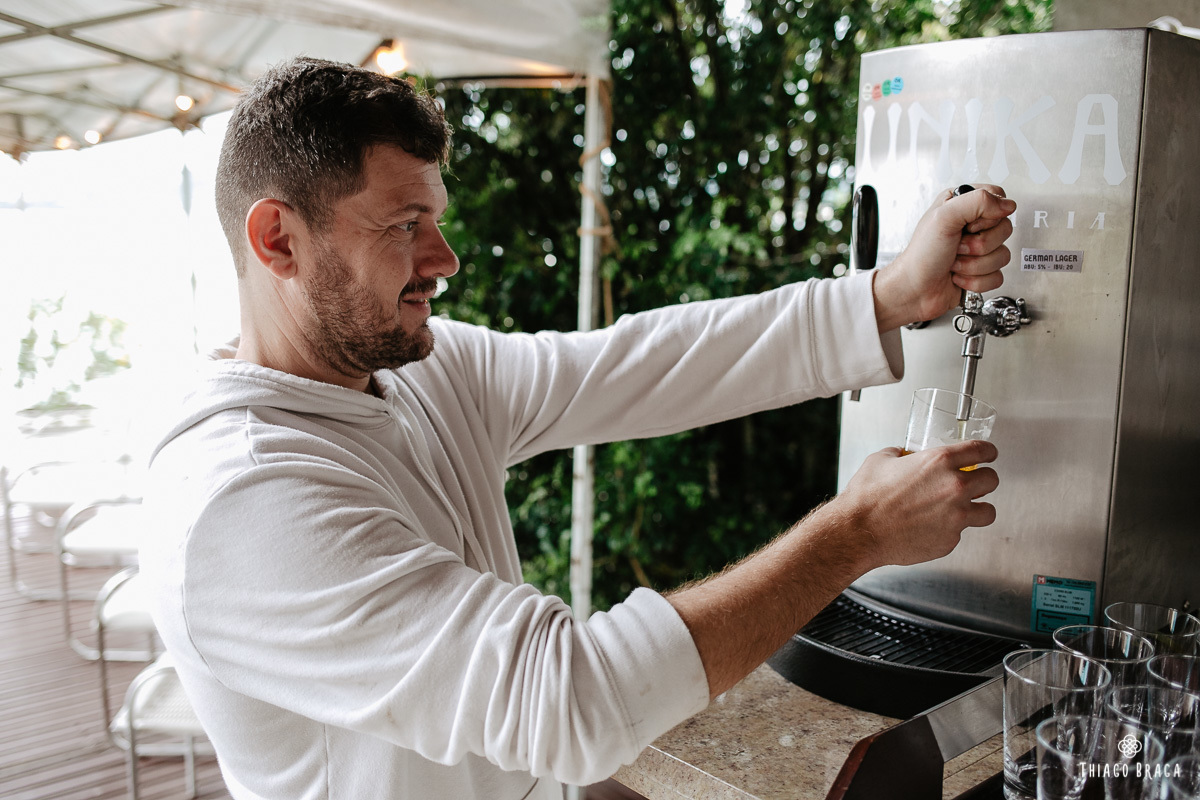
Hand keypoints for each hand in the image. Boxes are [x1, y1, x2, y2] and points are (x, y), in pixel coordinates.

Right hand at [834, 440, 998, 569]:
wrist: (859, 531)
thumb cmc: (867, 497)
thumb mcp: (881, 461)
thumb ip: (901, 454)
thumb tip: (904, 455)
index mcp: (940, 461)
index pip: (982, 450)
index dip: (988, 452)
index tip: (988, 455)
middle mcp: (954, 487)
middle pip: (992, 480)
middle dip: (984, 480)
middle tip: (974, 484)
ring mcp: (956, 516)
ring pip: (988, 511)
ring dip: (978, 509)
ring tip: (962, 510)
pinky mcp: (950, 540)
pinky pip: (961, 533)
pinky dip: (950, 530)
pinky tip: (931, 527)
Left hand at [872, 186, 1016, 330]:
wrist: (914, 291)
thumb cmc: (921, 256)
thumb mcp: (944, 217)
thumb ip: (977, 202)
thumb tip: (1007, 204)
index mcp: (962, 205)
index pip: (998, 199)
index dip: (988, 216)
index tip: (969, 225)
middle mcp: (971, 226)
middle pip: (1004, 229)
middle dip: (978, 244)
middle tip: (957, 246)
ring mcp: (977, 250)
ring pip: (1002, 255)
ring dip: (974, 265)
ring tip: (954, 263)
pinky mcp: (981, 271)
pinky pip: (997, 276)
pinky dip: (976, 280)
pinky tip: (959, 276)